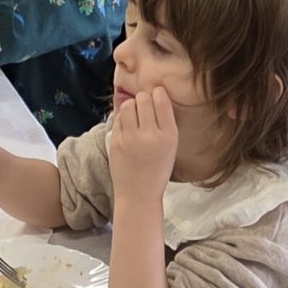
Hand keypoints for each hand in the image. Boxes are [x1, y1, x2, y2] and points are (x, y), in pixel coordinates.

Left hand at [106, 87, 179, 202]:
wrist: (139, 194)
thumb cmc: (157, 170)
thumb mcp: (171, 147)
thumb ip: (164, 123)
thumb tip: (152, 95)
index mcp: (169, 136)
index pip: (162, 100)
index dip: (158, 93)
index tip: (156, 95)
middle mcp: (151, 135)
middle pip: (144, 98)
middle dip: (143, 98)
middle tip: (144, 107)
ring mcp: (132, 139)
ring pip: (128, 105)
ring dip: (131, 106)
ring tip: (134, 115)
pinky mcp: (116, 143)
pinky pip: (118, 119)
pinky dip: (122, 118)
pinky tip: (127, 126)